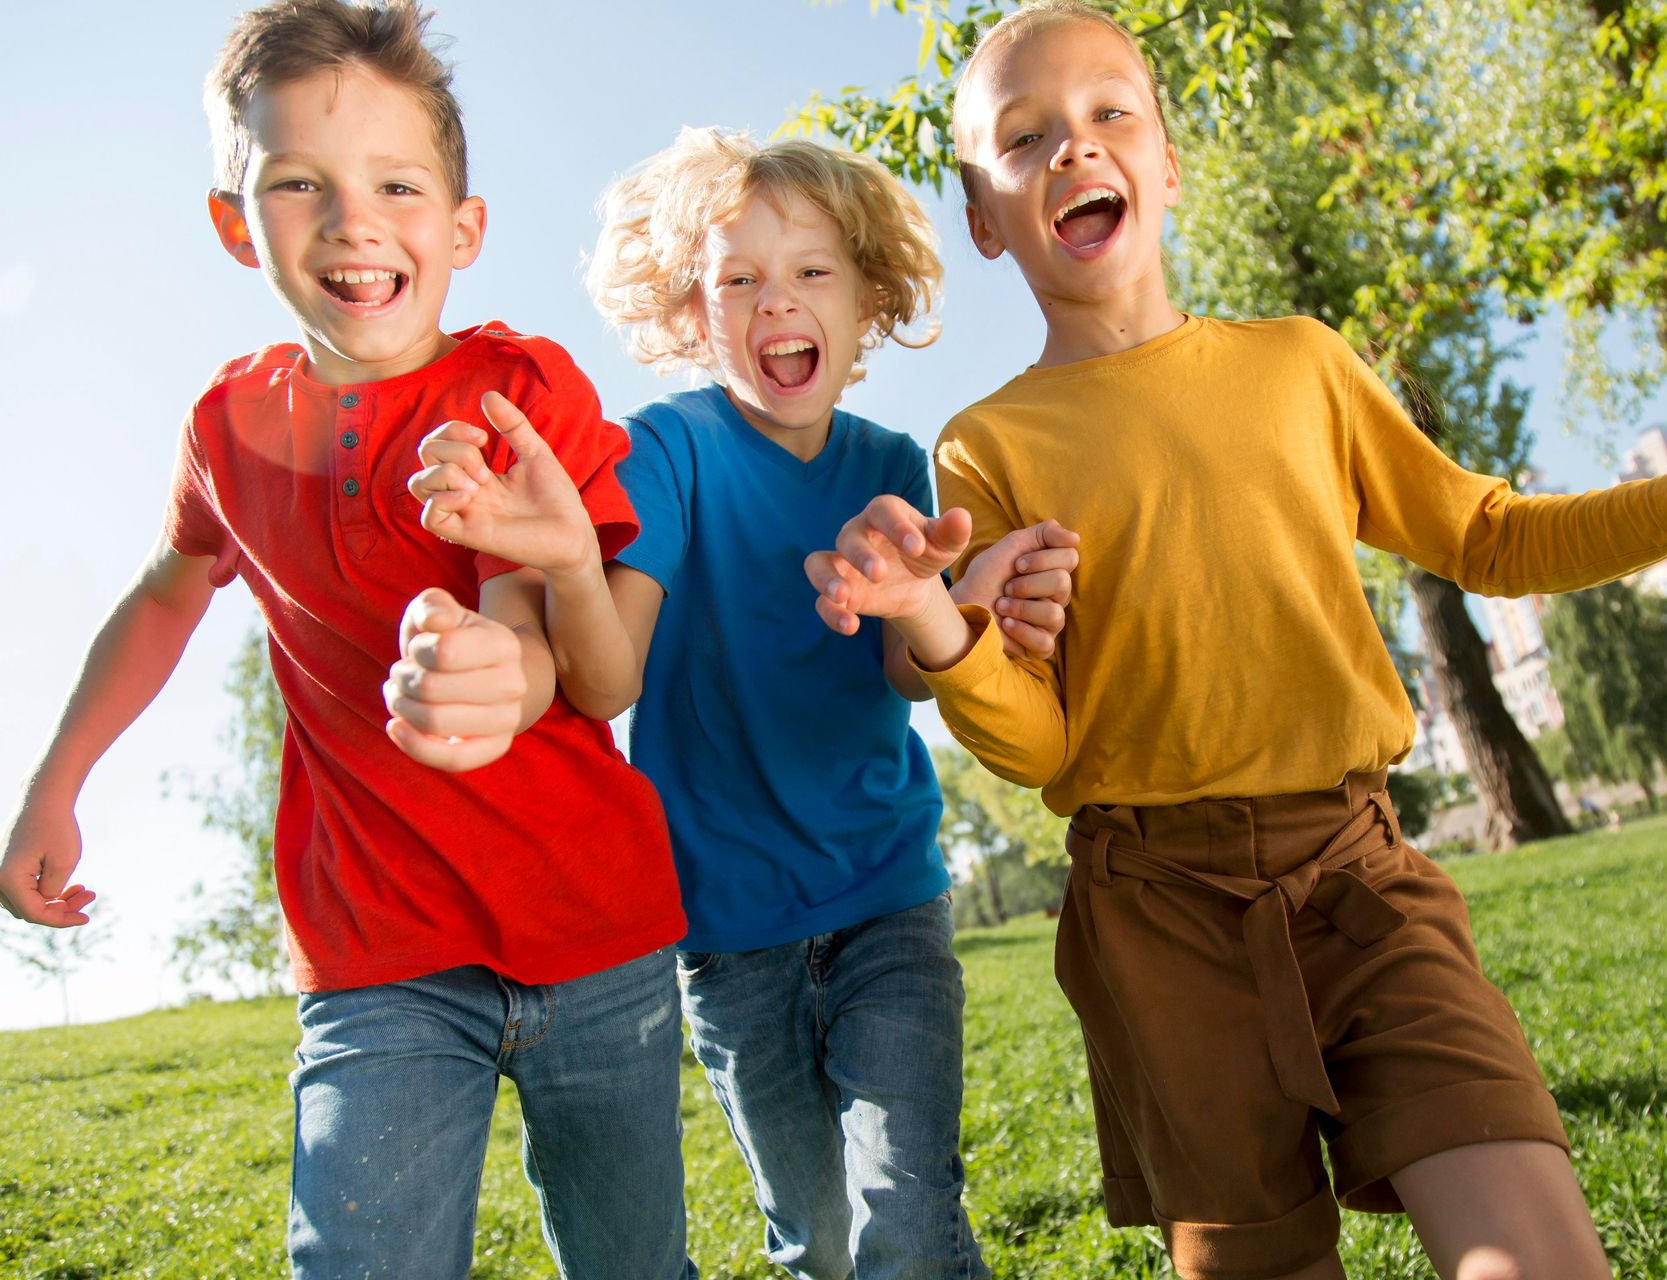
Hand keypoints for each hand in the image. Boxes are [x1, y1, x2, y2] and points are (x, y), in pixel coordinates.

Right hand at [0, 798, 94, 926]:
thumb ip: (54, 891)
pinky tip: (70, 884)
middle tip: (89, 895)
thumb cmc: (56, 826)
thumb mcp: (64, 862)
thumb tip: (47, 903)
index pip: (35, 913)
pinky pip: (24, 890)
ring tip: (84, 889)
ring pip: (26, 901)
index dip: (62, 920)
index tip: (87, 917)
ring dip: (55, 901)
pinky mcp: (6, 867)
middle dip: (61, 909)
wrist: (43, 797)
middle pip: (29, 910)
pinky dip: (46, 891)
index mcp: (9, 880)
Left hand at [385, 588, 528, 771]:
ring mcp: (508, 719)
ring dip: (402, 707)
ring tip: (399, 696)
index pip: (441, 652)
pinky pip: (454, 760)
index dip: (415, 650)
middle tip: (400, 674)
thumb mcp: (440, 612)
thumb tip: (435, 621)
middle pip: (432, 689)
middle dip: (402, 680)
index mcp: (504, 644)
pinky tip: (395, 727)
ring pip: (435, 723)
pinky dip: (415, 747)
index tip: (416, 649)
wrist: (486, 675)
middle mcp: (513, 684)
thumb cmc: (453, 641)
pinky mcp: (495, 747)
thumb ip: (432, 605)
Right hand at [409, 391, 598, 576]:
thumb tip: (487, 395)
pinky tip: (469, 497)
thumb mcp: (534, 451)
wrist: (574, 534)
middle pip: (425, 456)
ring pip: (418, 485)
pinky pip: (429, 518)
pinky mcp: (468, 535)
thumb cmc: (556, 498)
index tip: (484, 438)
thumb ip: (512, 424)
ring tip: (478, 484)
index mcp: (476, 471)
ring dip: (444, 473)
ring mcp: (464, 512)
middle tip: (485, 468)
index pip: (439, 442)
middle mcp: (464, 490)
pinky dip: (441, 500)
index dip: (452, 430)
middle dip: (453, 450)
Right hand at [804, 496, 970, 635]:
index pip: (882, 511)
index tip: (917, 547)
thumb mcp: (944, 544)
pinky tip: (850, 626)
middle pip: (848, 537)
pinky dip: (831, 613)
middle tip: (878, 574)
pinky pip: (822, 601)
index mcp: (884, 514)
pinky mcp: (837, 591)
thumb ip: (952, 531)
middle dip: (860, 555)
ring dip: (827, 579)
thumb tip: (962, 517)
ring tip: (842, 596)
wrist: (913, 581)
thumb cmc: (925, 551)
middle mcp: (856, 534)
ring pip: (818, 564)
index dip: (897, 526)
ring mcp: (842, 563)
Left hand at [954, 519, 1079, 657]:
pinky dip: (1021, 631)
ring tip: (1001, 606)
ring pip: (1054, 614)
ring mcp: (1050, 623)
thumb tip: (1076, 539)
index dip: (1041, 559)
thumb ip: (1044, 533)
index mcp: (1055, 570)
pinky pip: (1045, 643)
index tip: (1016, 564)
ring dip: (1020, 607)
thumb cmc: (987, 575)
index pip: (1070, 558)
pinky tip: (1005, 625)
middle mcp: (1058, 597)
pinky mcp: (1039, 647)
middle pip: (1063, 583)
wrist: (964, 603)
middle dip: (1027, 584)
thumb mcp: (1013, 545)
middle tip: (1006, 588)